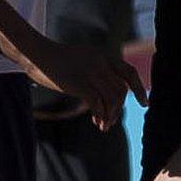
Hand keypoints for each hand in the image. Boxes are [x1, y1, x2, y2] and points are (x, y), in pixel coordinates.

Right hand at [22, 39, 145, 129]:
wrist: (36, 54)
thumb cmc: (55, 60)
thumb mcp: (82, 60)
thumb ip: (96, 71)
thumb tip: (106, 93)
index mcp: (103, 56)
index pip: (129, 73)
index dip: (139, 89)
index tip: (144, 103)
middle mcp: (100, 62)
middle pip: (121, 90)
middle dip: (119, 109)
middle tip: (110, 122)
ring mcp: (90, 72)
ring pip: (112, 98)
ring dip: (110, 115)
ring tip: (103, 125)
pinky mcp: (78, 82)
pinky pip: (98, 103)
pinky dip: (100, 115)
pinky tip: (96, 122)